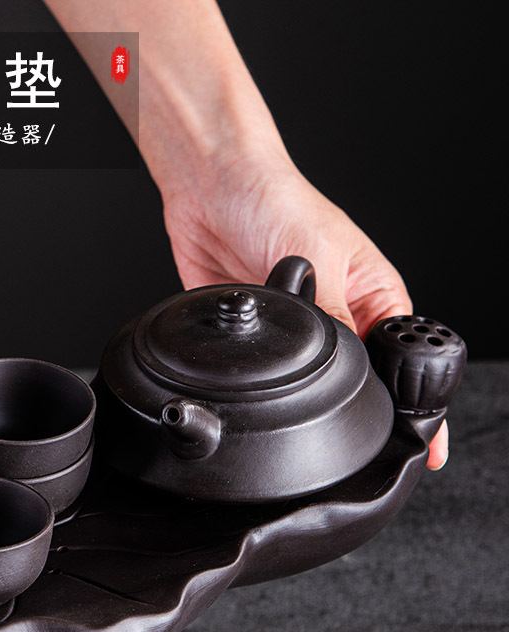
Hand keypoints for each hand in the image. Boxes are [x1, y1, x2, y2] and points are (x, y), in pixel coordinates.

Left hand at [159, 153, 448, 468]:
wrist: (210, 187)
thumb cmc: (276, 199)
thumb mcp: (320, 256)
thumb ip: (333, 318)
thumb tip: (349, 371)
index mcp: (370, 295)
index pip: (401, 357)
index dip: (414, 401)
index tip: (422, 442)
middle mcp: (336, 315)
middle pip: (357, 378)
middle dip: (359, 407)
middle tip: (359, 437)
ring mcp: (294, 328)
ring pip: (307, 382)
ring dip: (307, 395)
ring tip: (308, 409)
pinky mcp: (255, 332)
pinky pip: (263, 370)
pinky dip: (264, 383)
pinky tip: (264, 387)